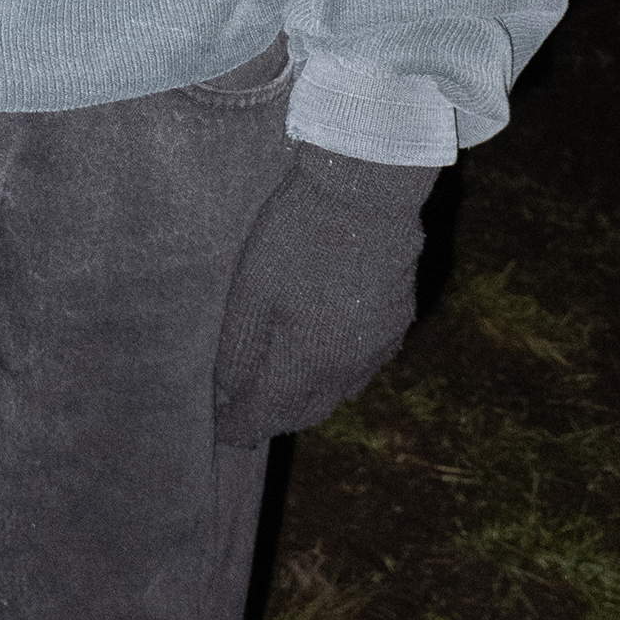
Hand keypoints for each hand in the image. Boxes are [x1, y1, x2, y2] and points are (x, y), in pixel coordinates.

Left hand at [214, 146, 436, 446]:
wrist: (367, 190)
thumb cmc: (299, 235)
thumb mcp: (252, 288)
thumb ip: (239, 349)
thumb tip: (225, 392)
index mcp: (307, 365)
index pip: (266, 414)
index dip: (240, 424)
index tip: (221, 428)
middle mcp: (348, 369)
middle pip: (306, 410)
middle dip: (275, 414)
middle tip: (248, 410)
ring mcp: (379, 347)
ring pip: (339, 389)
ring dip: (310, 394)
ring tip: (283, 383)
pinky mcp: (399, 320)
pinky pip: (365, 362)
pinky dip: (339, 367)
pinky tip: (326, 349)